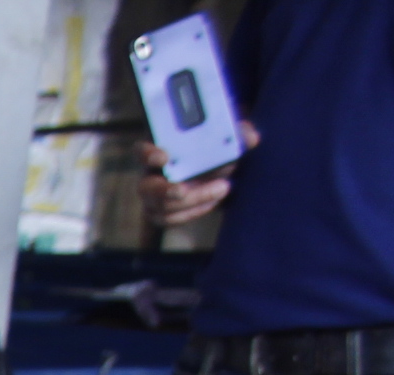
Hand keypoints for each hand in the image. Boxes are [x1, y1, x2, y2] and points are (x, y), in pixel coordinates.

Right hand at [137, 122, 253, 227]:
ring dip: (192, 201)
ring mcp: (153, 198)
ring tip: (222, 189)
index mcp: (158, 152)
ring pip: (162, 208)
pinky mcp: (162, 214)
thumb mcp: (225, 138)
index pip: (142, 152)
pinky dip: (194, 212)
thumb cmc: (212, 150)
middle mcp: (150, 176)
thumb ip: (238, 134)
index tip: (163, 157)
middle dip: (165, 191)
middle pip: (148, 189)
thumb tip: (252, 139)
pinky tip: (213, 200)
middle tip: (183, 190)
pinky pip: (171, 220)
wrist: (213, 170)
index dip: (148, 155)